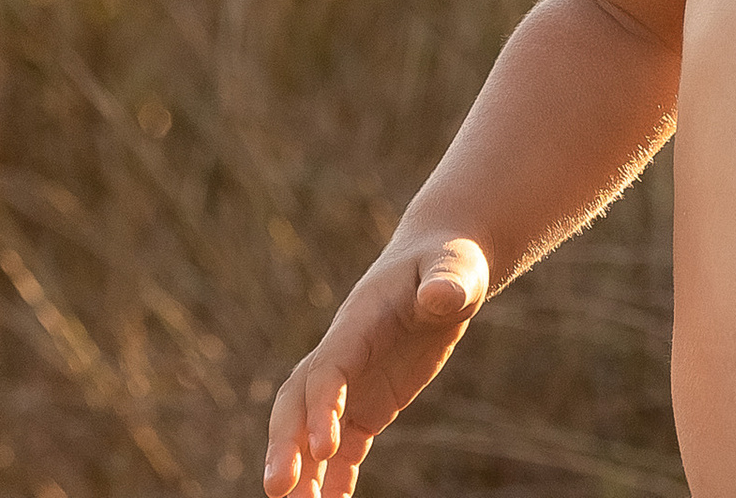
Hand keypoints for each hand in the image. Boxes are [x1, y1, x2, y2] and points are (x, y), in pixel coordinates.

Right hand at [263, 237, 489, 495]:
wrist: (443, 267)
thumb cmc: (450, 261)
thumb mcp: (457, 268)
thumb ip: (447, 282)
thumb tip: (440, 298)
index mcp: (358, 320)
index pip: (328, 367)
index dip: (320, 406)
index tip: (324, 447)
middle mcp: (343, 355)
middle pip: (297, 401)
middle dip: (284, 443)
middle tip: (279, 490)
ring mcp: (352, 383)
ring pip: (309, 430)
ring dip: (299, 469)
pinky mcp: (367, 405)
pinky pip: (342, 449)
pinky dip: (332, 479)